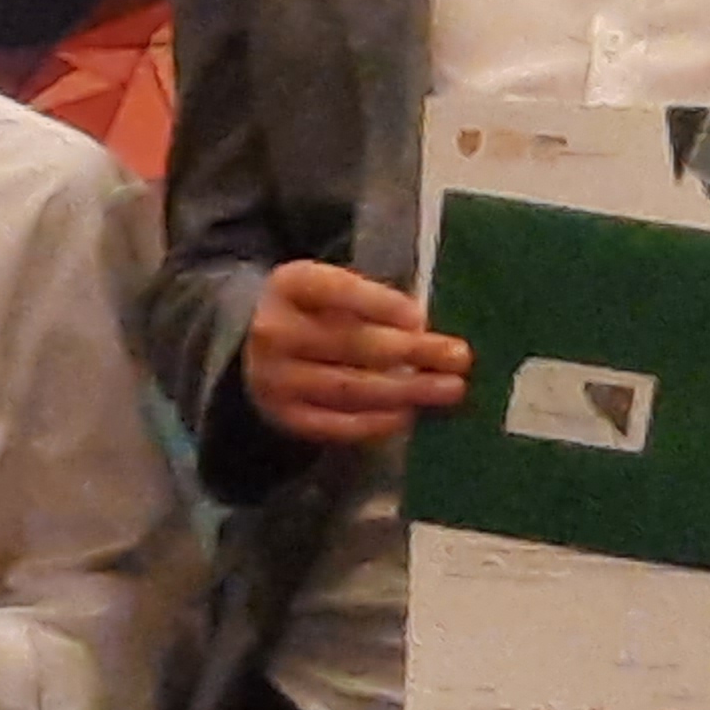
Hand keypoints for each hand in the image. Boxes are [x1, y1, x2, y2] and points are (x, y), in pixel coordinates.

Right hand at [244, 260, 468, 446]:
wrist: (251, 346)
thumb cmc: (315, 310)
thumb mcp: (332, 288)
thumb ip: (372, 301)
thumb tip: (424, 329)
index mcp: (291, 285)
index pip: (337, 291)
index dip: (380, 304)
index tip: (420, 317)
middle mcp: (276, 332)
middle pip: (350, 343)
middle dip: (411, 351)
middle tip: (458, 358)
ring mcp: (275, 379)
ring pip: (348, 388)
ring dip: (404, 391)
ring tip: (448, 389)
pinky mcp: (283, 416)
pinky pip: (334, 424)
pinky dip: (374, 422)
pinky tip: (408, 415)